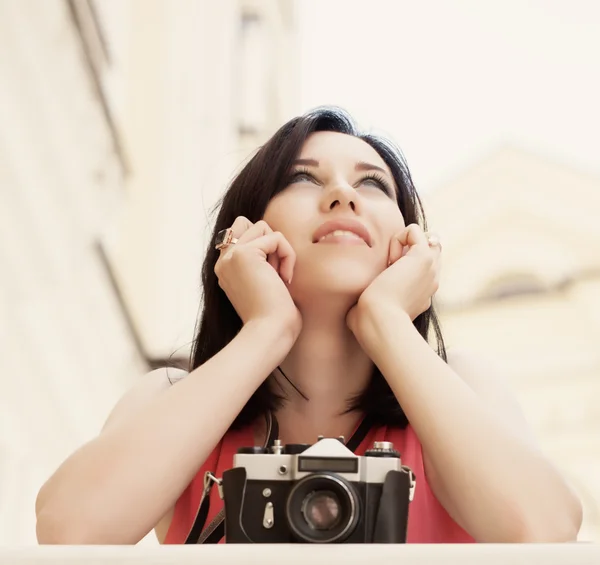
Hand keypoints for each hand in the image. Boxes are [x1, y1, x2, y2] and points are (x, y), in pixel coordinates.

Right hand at [214, 217, 301, 339]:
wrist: (269, 332)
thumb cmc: (275, 317)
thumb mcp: (267, 285)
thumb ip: (262, 263)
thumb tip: (273, 237)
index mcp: (226, 269)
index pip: (241, 232)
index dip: (264, 246)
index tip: (273, 277)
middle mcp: (223, 261)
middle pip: (249, 224)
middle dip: (270, 244)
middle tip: (276, 274)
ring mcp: (230, 257)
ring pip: (262, 227)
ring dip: (279, 250)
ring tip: (279, 277)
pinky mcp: (243, 254)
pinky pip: (276, 237)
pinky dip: (287, 255)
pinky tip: (285, 278)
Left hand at [347, 224, 440, 334]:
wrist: (378, 322)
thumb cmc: (369, 323)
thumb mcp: (372, 312)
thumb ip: (371, 304)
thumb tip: (353, 310)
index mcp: (422, 294)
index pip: (421, 266)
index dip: (402, 263)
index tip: (386, 281)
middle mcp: (430, 280)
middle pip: (426, 248)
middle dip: (405, 250)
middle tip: (388, 271)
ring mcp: (430, 269)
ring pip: (421, 238)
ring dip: (401, 244)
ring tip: (389, 266)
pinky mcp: (423, 257)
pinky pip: (414, 231)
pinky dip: (398, 238)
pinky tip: (390, 260)